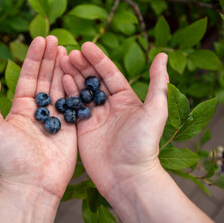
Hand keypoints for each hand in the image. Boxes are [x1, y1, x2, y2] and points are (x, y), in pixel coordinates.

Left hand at [0, 36, 76, 199]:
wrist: (32, 183)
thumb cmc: (9, 157)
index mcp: (21, 107)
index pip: (29, 76)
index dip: (34, 58)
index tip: (41, 39)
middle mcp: (39, 110)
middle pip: (45, 78)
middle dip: (50, 58)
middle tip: (55, 39)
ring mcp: (57, 117)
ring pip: (60, 87)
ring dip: (63, 68)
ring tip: (66, 49)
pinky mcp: (71, 127)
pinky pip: (74, 103)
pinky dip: (74, 87)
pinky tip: (76, 72)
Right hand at [61, 42, 168, 196]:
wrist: (128, 177)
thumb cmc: (143, 144)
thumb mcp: (155, 110)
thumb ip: (158, 83)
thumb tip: (163, 55)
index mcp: (126, 99)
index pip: (110, 74)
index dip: (98, 59)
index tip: (85, 46)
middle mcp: (110, 106)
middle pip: (93, 80)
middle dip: (82, 65)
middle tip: (69, 53)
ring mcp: (95, 118)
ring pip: (81, 92)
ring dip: (72, 76)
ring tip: (61, 62)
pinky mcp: (83, 130)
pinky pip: (73, 108)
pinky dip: (66, 94)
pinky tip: (60, 81)